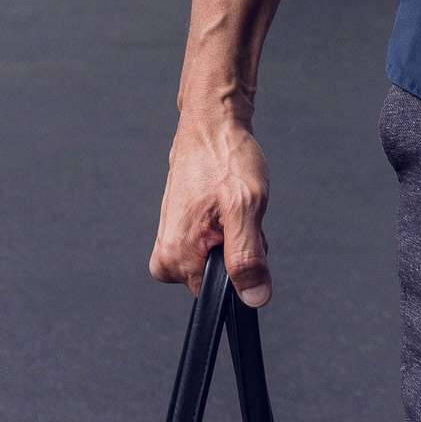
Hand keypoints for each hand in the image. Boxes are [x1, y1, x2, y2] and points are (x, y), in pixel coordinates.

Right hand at [149, 109, 273, 307]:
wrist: (212, 123)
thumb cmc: (225, 157)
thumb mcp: (247, 208)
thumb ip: (248, 258)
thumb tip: (253, 298)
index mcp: (176, 256)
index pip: (217, 294)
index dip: (241, 270)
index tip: (242, 235)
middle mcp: (167, 252)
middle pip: (216, 277)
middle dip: (237, 252)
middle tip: (240, 215)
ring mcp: (172, 239)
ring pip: (217, 259)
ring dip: (233, 238)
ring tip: (233, 205)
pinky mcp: (180, 228)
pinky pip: (210, 243)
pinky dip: (226, 227)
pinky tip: (227, 203)